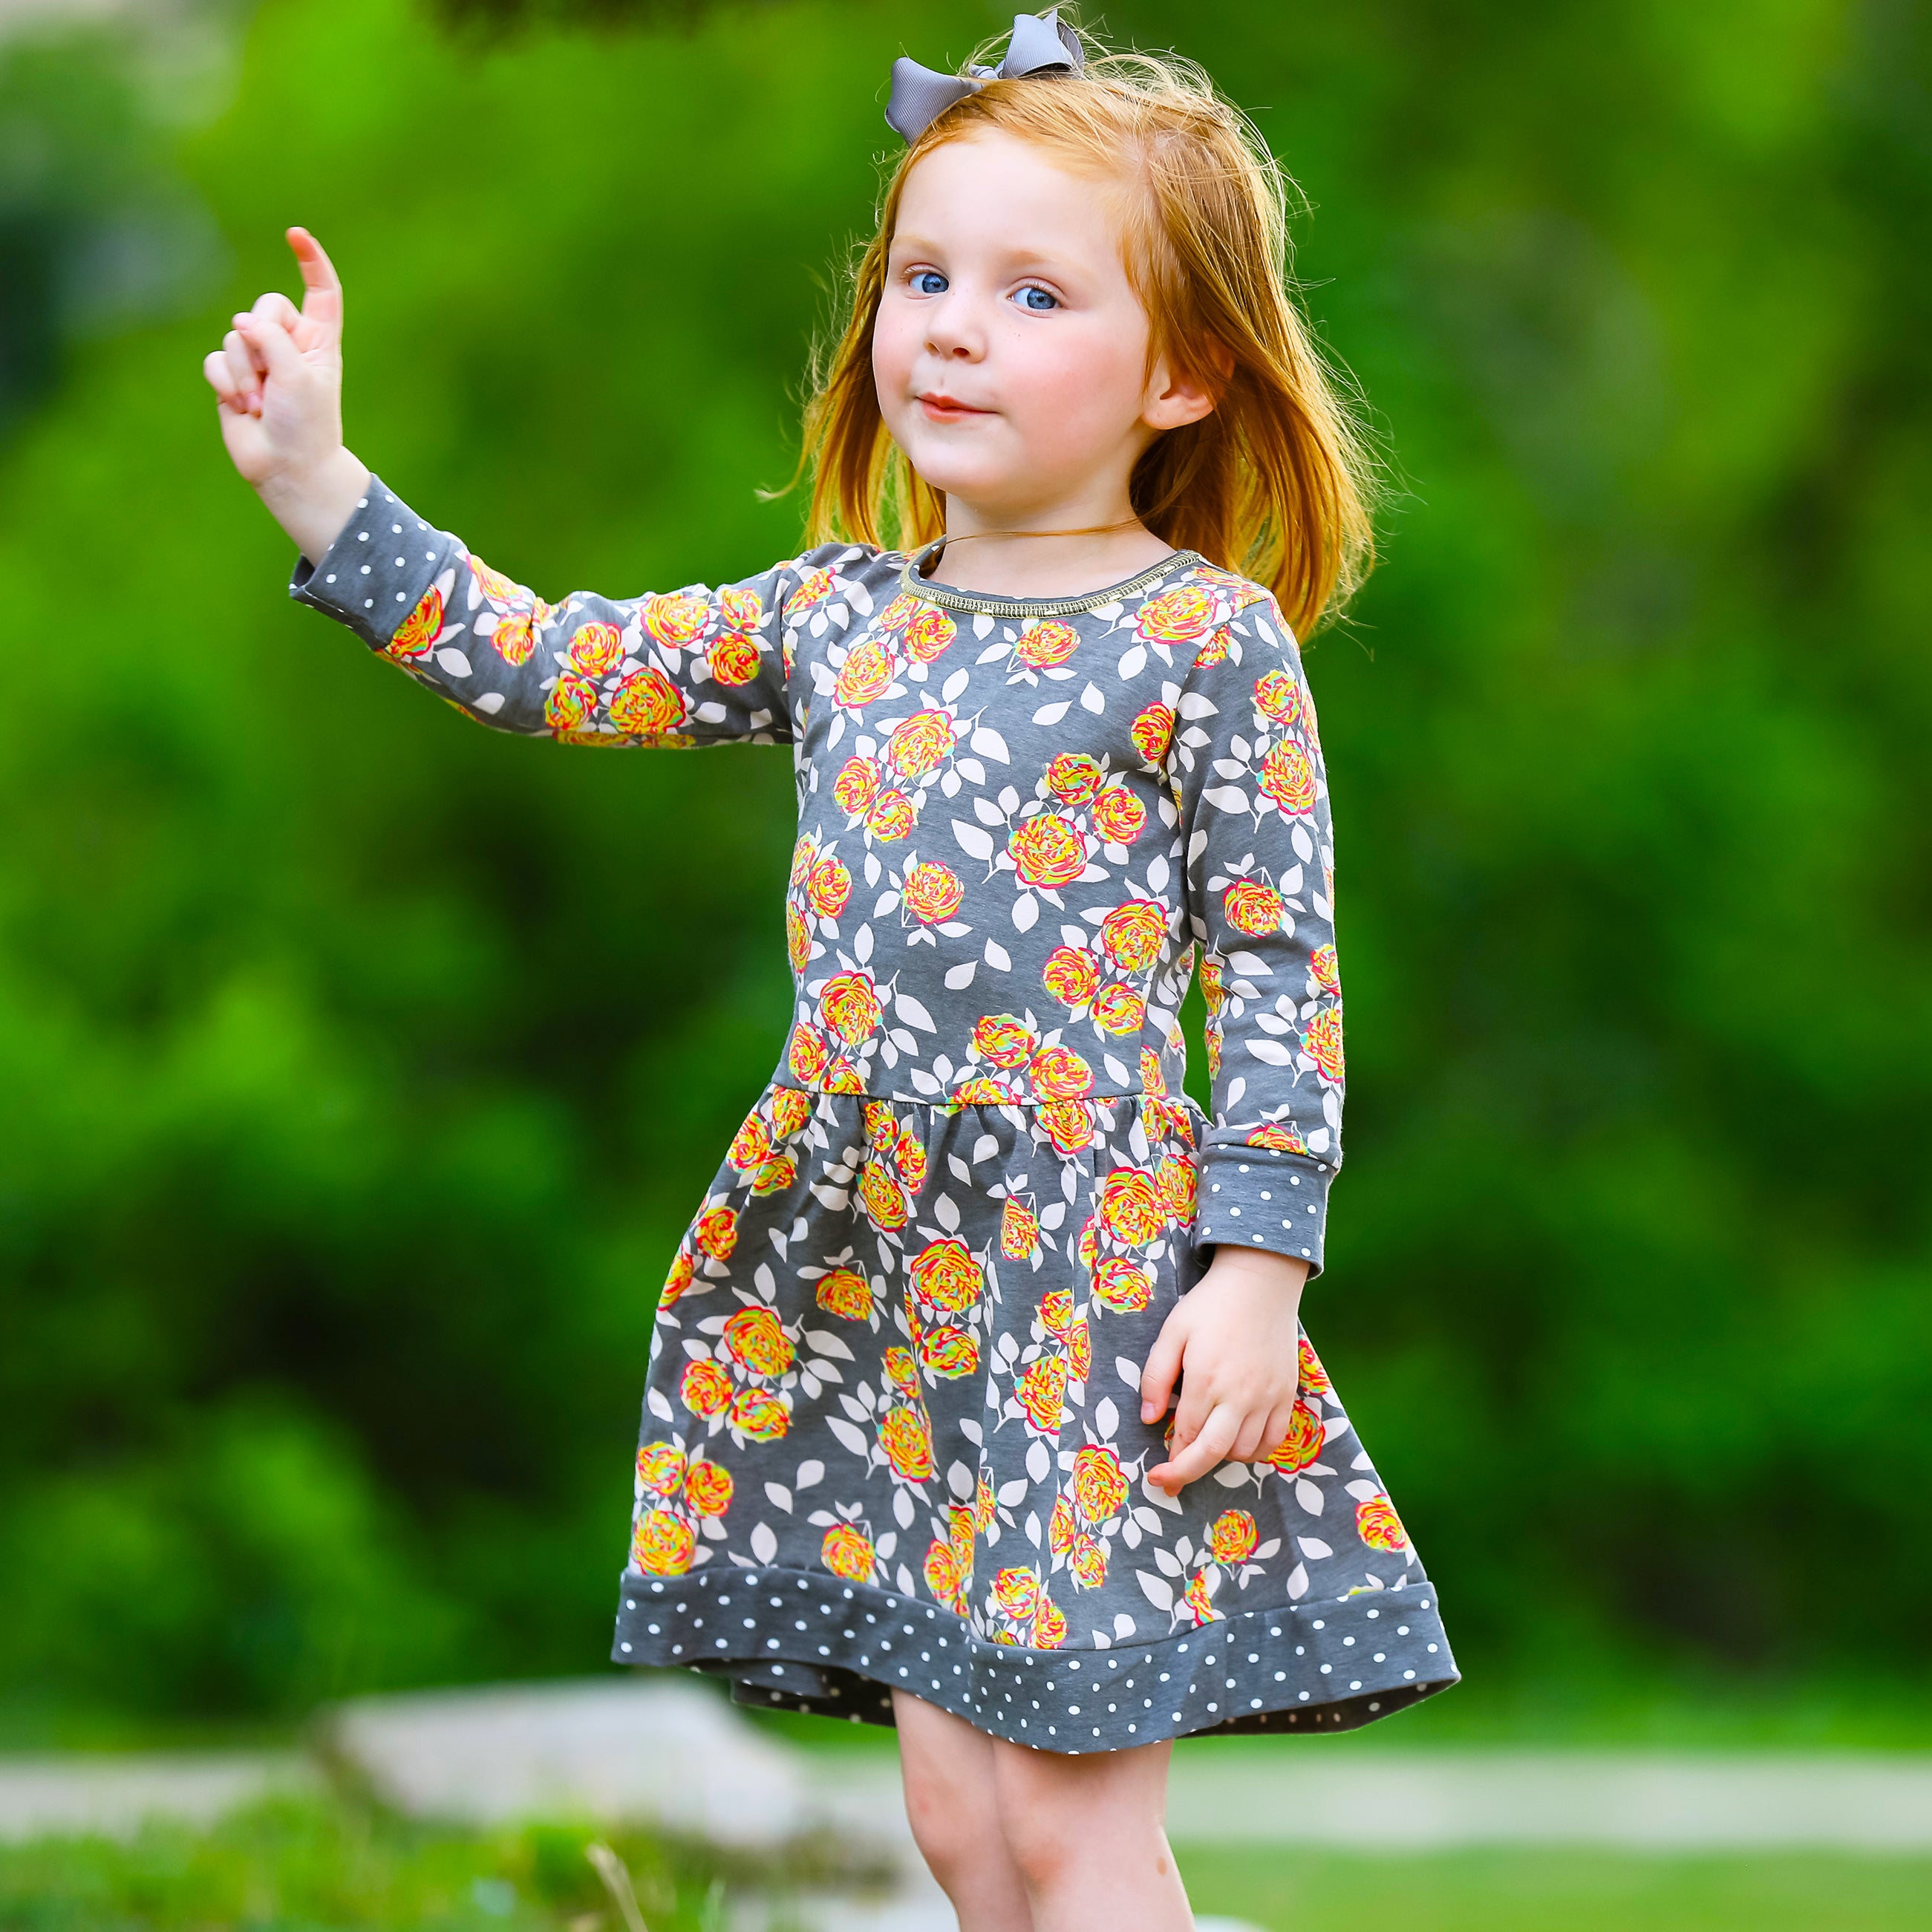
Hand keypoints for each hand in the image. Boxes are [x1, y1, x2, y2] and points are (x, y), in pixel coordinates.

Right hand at [202, 226, 367, 561]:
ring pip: (234, 337)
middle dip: (260, 337)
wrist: (287, 468)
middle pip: (263, 308)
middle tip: (272, 378)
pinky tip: (242, 407)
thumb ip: (271, 337)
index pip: (320, 292)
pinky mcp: (232, 378)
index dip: (311, 262)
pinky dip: (226, 383)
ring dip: (244, 372)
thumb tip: (241, 324)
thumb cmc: (305, 424)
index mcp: (319, 341)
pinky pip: (215, 361)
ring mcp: (259, 361)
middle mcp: (289, 345)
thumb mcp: (297, 373)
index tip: (295, 235)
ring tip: (262, 403)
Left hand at [1139, 1245, 1307, 1495]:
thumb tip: (1148, 1419)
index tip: (1157, 1475)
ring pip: (1245, 1451)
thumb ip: (1156, 1377)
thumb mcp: (1172, 1333)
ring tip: (1205, 1447)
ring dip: (1221, 1458)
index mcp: (1205, 1380)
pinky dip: (1255, 1451)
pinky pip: (1274, 1440)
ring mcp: (1267, 1397)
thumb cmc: (1210, 1306)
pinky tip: (1238, 1443)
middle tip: (1171, 1484)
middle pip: (1213, 1453)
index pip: (1185, 1436)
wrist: (1261, 1282)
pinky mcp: (1286, 1394)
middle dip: (1188, 1473)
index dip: (1170, 1462)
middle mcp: (1239, 1395)